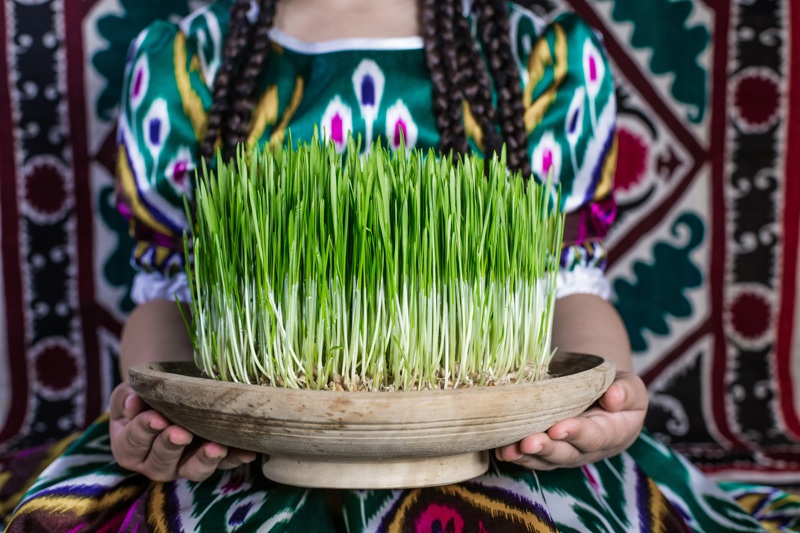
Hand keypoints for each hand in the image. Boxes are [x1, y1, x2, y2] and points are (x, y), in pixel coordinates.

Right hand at [109, 382, 256, 481]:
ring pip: (193, 470)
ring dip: (206, 459)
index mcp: (130, 449)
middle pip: (162, 461)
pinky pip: (224, 465)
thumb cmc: (144, 397)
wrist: (168, 397)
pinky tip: (247, 452)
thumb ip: (127, 399)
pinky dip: (236, 458)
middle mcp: (156, 464)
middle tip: (182, 433)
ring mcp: (185, 466)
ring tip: (216, 448)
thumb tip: (133, 402)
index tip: (157, 418)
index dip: (144, 430)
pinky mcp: (210, 462)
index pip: (133, 443)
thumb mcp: (130, 394)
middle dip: (172, 446)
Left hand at [495, 371, 647, 469]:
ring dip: (525, 456)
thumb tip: (613, 397)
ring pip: (545, 459)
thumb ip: (626, 392)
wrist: (604, 402)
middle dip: (545, 448)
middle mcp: (587, 449)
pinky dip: (516, 455)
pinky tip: (500, 449)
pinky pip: (532, 457)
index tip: (558, 428)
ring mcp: (566, 453)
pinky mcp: (548, 451)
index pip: (593, 436)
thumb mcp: (630, 387)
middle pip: (565, 453)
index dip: (575, 433)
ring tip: (508, 450)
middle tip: (528, 442)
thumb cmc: (617, 392)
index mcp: (612, 434)